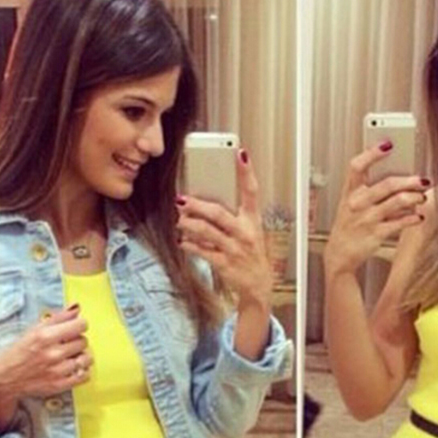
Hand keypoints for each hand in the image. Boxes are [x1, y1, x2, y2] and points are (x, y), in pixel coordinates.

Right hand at [0, 305, 92, 400]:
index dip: (79, 325)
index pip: (80, 325)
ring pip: (87, 358)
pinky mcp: (60, 385)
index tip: (76, 328)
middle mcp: (52, 353)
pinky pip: (84, 375)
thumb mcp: (33, 330)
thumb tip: (76, 308)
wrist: (4, 379)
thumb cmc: (18, 354)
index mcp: (44, 336)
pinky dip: (82, 371)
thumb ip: (57, 318)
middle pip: (84, 341)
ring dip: (82, 356)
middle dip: (77, 341)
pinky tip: (72, 368)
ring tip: (71, 356)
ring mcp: (57, 371)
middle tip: (67, 344)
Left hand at [176, 149, 271, 310]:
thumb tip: (203, 200)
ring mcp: (235, 249)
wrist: (258, 284)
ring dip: (189, 224)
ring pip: (207, 232)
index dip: (246, 172)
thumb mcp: (249, 231)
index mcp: (253, 220)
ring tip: (179, 220)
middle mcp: (245, 233)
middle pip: (219, 213)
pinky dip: (189, 245)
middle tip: (181, 199)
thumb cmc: (250, 253)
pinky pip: (203, 251)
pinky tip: (182, 241)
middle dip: (197, 205)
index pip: (251, 191)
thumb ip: (232, 215)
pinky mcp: (225, 264)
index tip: (240, 153)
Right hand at [324, 141, 427, 275]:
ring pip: (397, 202)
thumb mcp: (351, 203)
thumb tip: (399, 177)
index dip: (372, 154)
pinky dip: (413, 218)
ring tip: (422, 197)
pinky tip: (418, 216)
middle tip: (422, 179)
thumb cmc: (348, 225)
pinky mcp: (376, 234)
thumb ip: (370, 189)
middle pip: (386, 184)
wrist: (339, 254)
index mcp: (349, 192)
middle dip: (409, 180)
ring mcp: (367, 219)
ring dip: (414, 197)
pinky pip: (400, 223)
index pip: (356, 166)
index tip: (388, 144)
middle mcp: (357, 203)